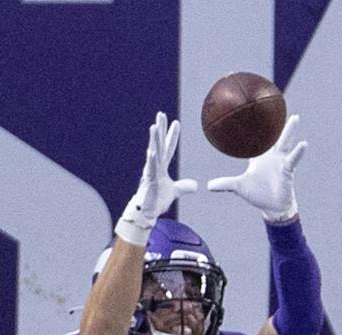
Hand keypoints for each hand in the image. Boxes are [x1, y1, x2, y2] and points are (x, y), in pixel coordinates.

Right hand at [116, 112, 197, 246]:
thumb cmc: (156, 201)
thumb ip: (184, 187)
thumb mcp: (174, 192)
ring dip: (154, 139)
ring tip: (154, 126)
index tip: (176, 122)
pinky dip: (151, 160)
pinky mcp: (149, 181)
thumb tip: (196, 185)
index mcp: (161, 167)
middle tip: (161, 114)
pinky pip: (150, 169)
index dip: (172, 135)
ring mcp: (151, 172)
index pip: (169, 147)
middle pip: (160, 144)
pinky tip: (152, 151)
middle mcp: (155, 166)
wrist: (146, 213)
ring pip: (153, 152)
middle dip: (161, 129)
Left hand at [207, 114, 304, 222]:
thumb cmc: (258, 194)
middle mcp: (271, 156)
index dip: (254, 127)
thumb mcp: (239, 187)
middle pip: (272, 135)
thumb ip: (225, 184)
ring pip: (285, 142)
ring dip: (290, 131)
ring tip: (295, 118)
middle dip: (274, 121)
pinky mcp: (288, 170)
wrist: (272, 207)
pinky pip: (293, 159)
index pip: (256, 139)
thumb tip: (208, 186)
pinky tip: (303, 144)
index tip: (252, 111)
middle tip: (275, 104)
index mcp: (259, 157)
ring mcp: (281, 161)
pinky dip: (298, 153)